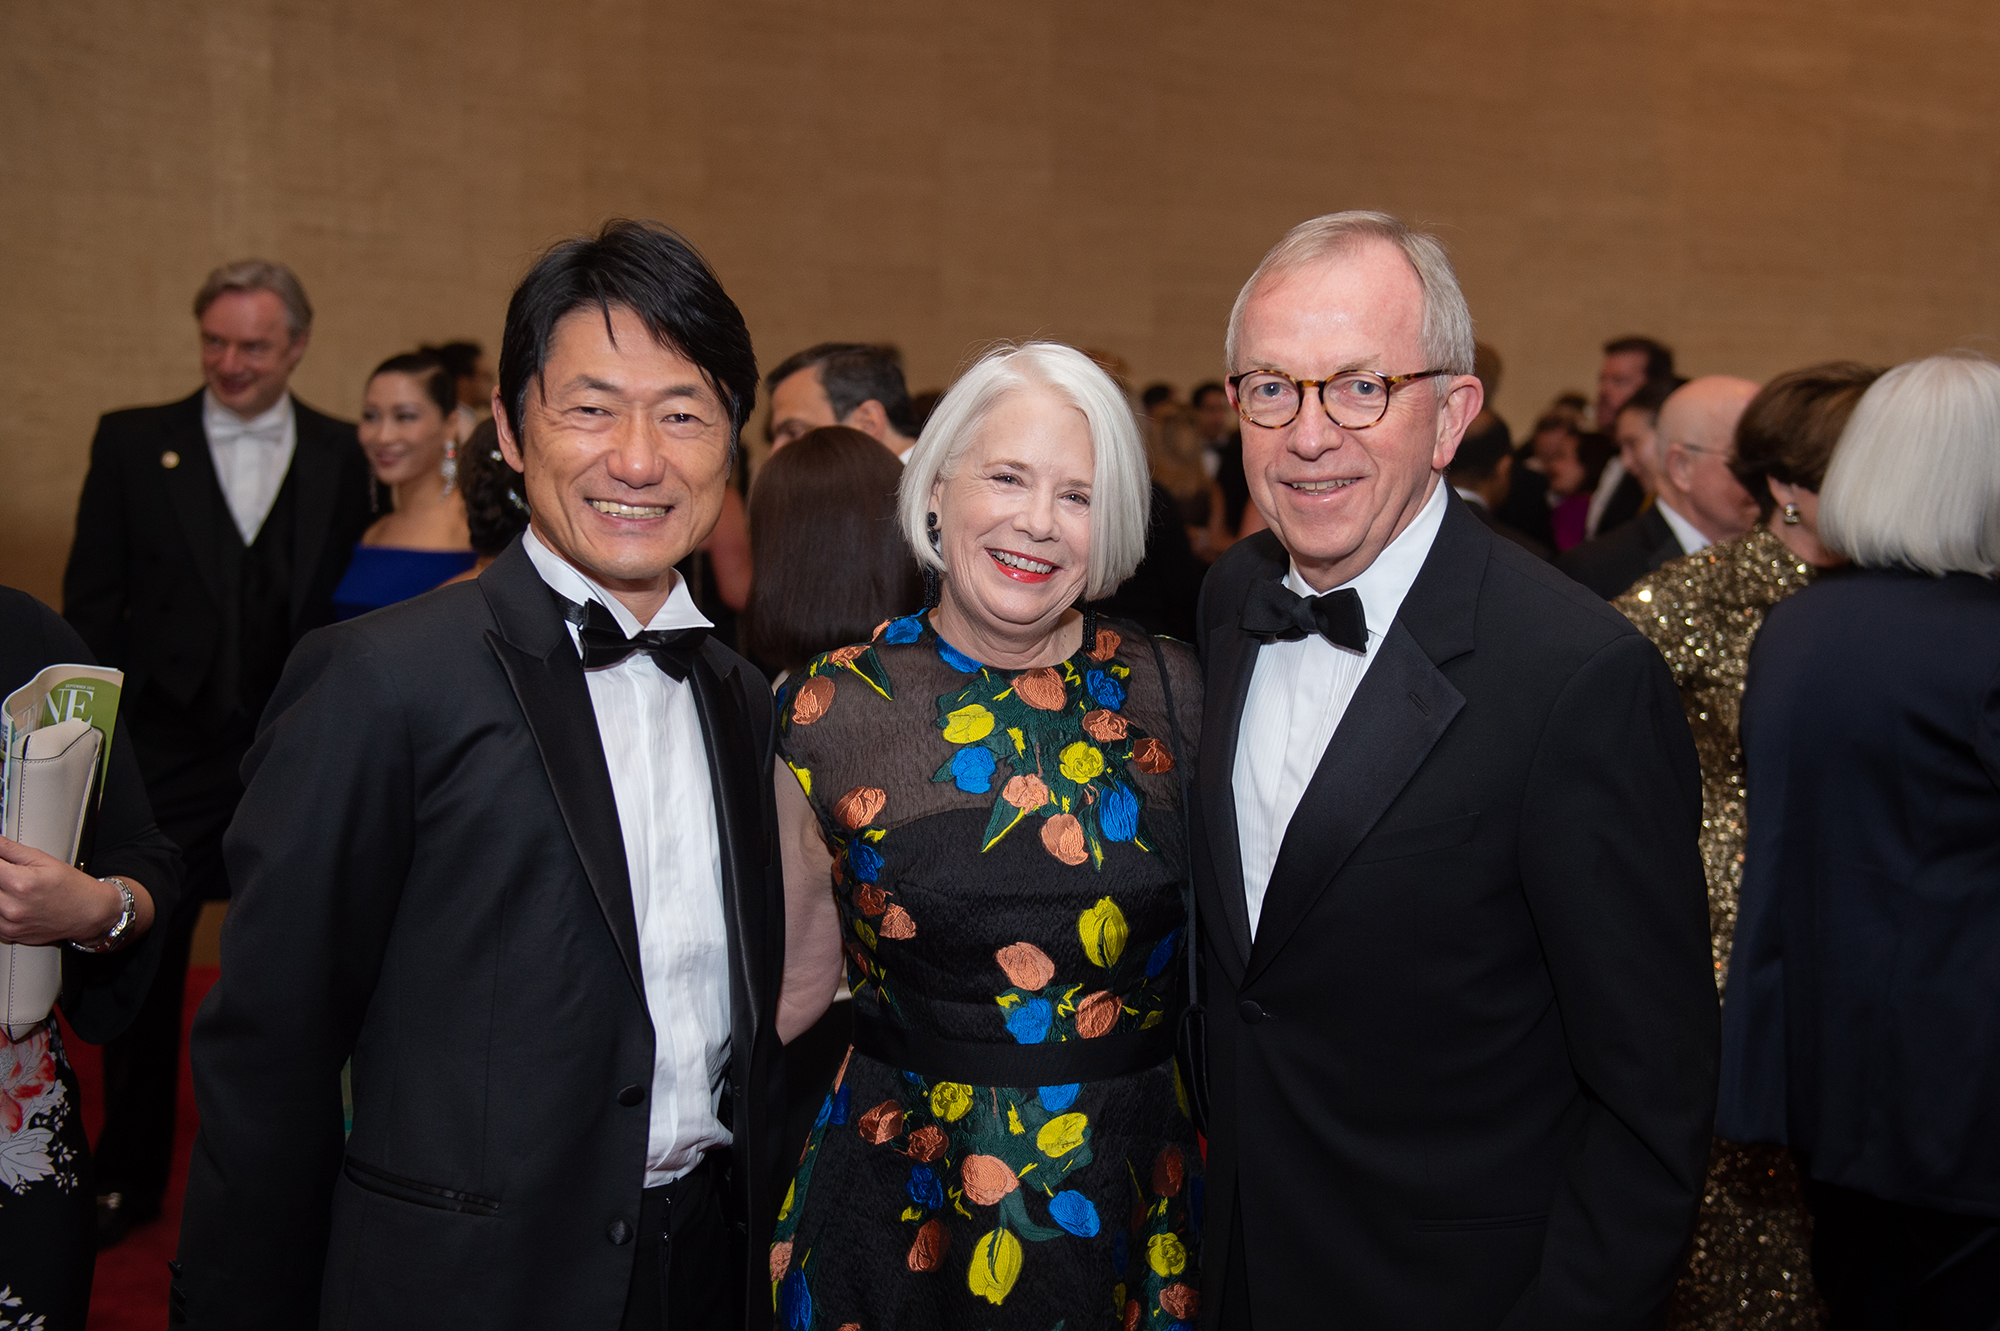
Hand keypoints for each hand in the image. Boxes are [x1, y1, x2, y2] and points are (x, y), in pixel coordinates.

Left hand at [0, 836, 123, 945]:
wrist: (90, 913)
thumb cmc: (72, 887)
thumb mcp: (44, 860)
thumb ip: (10, 849)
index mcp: (20, 883)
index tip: (2, 861)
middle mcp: (12, 906)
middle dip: (0, 875)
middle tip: (10, 873)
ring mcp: (10, 923)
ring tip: (12, 887)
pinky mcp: (10, 934)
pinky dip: (0, 908)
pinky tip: (13, 902)